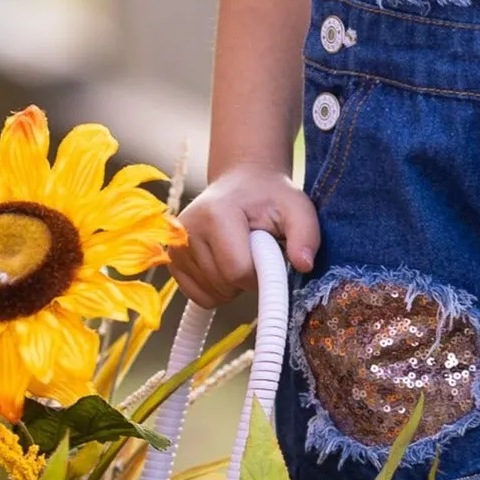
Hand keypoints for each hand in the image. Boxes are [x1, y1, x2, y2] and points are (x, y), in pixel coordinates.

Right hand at [172, 163, 319, 308]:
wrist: (242, 182)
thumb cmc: (270, 198)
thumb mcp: (297, 209)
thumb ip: (306, 234)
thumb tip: (304, 265)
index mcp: (215, 214)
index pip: (238, 271)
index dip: (261, 274)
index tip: (269, 257)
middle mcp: (186, 230)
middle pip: (223, 285)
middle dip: (247, 280)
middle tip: (256, 254)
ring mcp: (175, 246)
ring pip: (211, 295)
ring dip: (233, 286)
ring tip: (240, 254)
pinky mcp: (172, 260)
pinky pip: (198, 297)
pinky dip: (217, 290)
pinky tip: (225, 264)